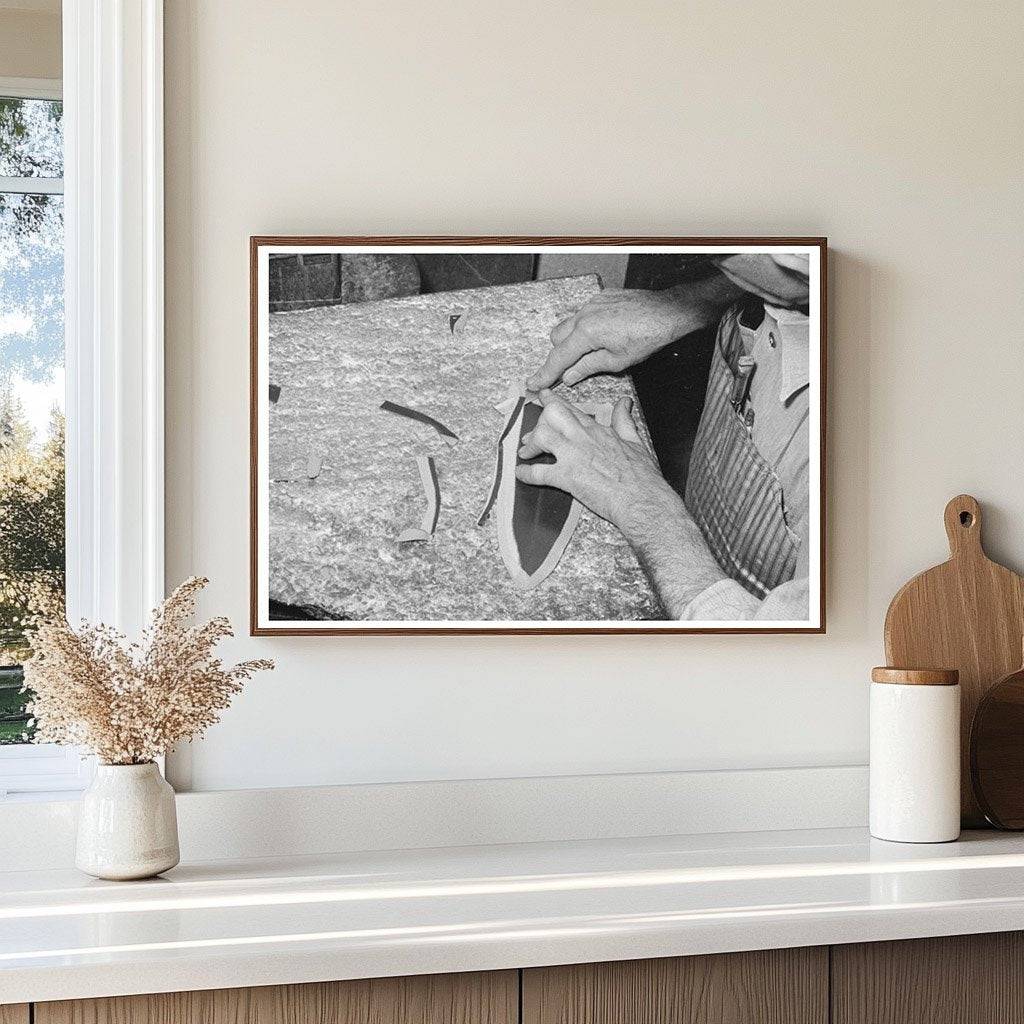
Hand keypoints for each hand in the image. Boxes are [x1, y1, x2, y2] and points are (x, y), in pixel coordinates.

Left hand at [514, 390, 678, 537]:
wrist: (642, 499)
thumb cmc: (641, 476)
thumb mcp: (635, 440)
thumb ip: (624, 420)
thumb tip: (624, 404)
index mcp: (597, 430)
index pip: (570, 408)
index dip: (553, 401)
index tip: (543, 397)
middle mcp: (582, 438)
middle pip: (552, 414)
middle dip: (538, 420)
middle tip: (531, 431)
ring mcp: (573, 456)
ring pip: (542, 436)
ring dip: (530, 444)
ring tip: (526, 453)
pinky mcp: (566, 477)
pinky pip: (538, 473)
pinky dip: (526, 473)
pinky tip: (521, 474)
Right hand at [527, 288, 695, 390]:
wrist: (667, 312)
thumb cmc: (648, 335)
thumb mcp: (617, 361)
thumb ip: (588, 367)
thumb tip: (570, 376)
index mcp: (586, 332)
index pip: (558, 358)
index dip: (545, 373)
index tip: (533, 383)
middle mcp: (585, 314)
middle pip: (557, 338)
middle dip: (561, 354)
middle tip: (570, 369)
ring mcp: (593, 303)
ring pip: (570, 324)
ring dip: (573, 340)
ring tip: (591, 351)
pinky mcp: (602, 297)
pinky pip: (585, 314)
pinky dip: (587, 327)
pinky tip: (603, 335)